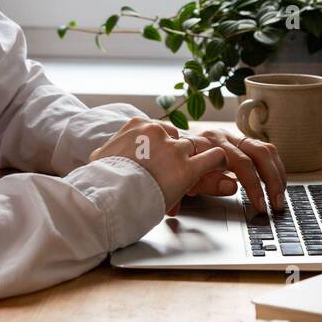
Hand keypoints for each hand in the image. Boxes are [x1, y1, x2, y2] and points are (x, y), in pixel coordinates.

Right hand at [89, 118, 228, 212]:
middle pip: (176, 138)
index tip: (158, 159)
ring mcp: (173, 149)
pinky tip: (220, 167)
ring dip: (192, 160)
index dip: (159, 148)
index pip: (157, 130)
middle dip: (175, 154)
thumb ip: (108, 150)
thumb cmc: (102, 180)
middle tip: (170, 169)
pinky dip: (218, 162)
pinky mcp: (187, 169)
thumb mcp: (100, 157)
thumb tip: (102, 154)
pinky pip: (213, 158)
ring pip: (193, 147)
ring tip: (196, 170)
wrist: (107, 195)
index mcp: (136, 126)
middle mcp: (157, 133)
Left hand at [168, 125, 287, 215]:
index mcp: (210, 144)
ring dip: (277, 174)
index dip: (253, 185)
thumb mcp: (185, 180)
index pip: (241, 163)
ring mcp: (233, 138)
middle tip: (276, 203)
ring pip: (265, 150)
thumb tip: (232, 186)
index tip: (260, 205)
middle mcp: (224, 137)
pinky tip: (279, 183)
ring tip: (280, 196)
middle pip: (258, 153)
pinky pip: (264, 150)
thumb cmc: (174, 169)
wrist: (166, 152)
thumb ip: (207, 183)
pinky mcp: (240, 143)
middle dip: (271, 180)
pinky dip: (275, 167)